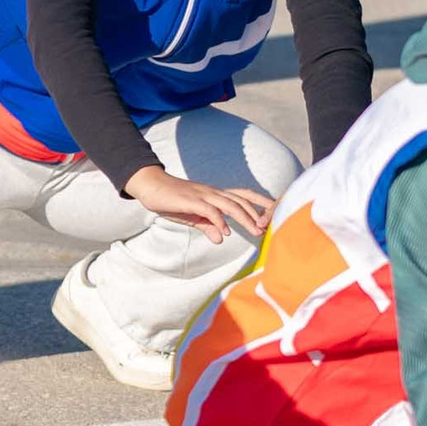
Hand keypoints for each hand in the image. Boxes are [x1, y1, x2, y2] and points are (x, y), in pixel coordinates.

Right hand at [123, 166, 273, 244]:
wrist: (152, 187)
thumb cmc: (172, 201)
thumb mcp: (193, 217)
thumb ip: (207, 226)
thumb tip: (221, 238)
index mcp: (215, 195)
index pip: (243, 195)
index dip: (259, 202)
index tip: (274, 211)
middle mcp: (213, 192)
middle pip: (241, 200)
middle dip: (257, 213)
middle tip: (269, 228)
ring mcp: (203, 195)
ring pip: (229, 204)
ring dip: (244, 218)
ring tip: (255, 231)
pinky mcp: (191, 201)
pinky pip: (209, 210)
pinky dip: (219, 221)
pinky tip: (225, 232)